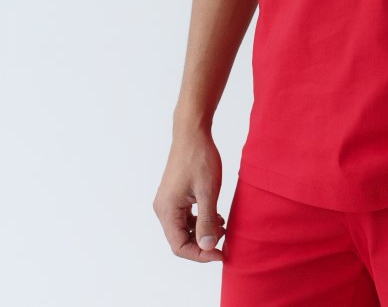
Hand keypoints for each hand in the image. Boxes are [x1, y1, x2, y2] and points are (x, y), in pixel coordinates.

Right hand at [152, 129, 225, 261]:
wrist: (192, 133)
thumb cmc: (200, 158)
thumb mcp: (208, 191)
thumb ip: (207, 220)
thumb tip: (208, 247)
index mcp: (167, 210)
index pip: (179, 246)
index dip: (200, 254)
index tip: (221, 253)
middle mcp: (163, 209)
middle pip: (180, 240)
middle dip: (202, 244)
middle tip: (225, 240)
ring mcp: (167, 202)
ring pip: (183, 229)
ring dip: (202, 232)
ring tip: (223, 226)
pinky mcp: (174, 196)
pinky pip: (185, 217)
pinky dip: (200, 220)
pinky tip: (216, 216)